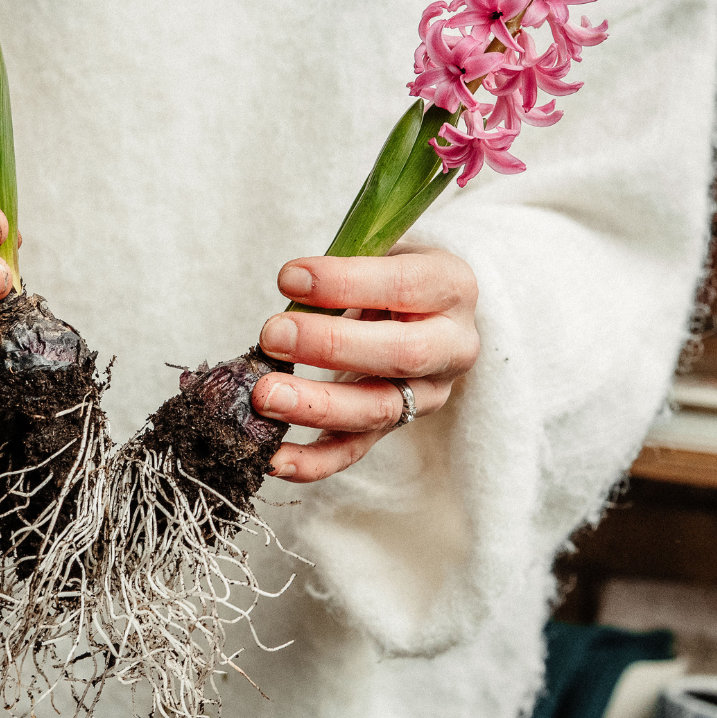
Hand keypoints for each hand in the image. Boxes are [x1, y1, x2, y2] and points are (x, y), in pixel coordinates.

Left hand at [252, 245, 478, 482]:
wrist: (421, 312)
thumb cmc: (391, 277)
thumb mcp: (380, 255)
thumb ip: (343, 272)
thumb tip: (292, 288)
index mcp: (452, 288)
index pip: (404, 285)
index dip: (345, 283)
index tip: (289, 278)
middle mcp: (451, 347)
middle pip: (402, 355)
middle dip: (331, 346)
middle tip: (272, 335)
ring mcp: (427, 395)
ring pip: (378, 410)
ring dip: (315, 406)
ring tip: (264, 395)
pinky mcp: (395, 429)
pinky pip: (355, 450)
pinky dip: (312, 462)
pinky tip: (273, 458)